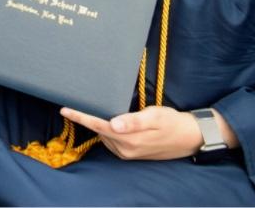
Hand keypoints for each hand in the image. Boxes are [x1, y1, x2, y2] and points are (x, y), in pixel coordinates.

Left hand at [59, 106, 206, 160]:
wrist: (188, 138)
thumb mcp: (155, 117)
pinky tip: (110, 120)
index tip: (65, 109)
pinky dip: (107, 129)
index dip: (81, 116)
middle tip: (79, 101)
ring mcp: (127, 153)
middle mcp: (125, 149)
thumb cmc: (172, 122)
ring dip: (98, 123)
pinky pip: (112, 140)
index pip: (98, 125)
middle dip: (88, 117)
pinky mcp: (130, 153)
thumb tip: (112, 124)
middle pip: (99, 130)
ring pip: (105, 135)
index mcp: (129, 139)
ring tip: (94, 107)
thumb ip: (133, 121)